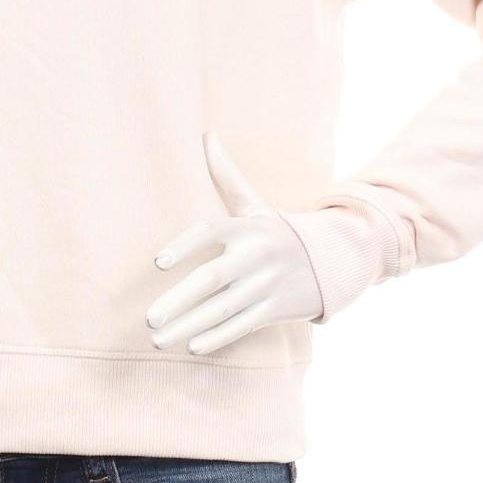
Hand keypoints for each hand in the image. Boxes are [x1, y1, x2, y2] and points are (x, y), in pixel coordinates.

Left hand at [146, 130, 323, 353]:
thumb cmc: (279, 231)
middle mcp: (256, 255)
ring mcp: (268, 284)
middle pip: (212, 279)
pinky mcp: (277, 309)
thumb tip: (206, 135)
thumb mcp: (257, 204)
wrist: (334, 257)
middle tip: (149, 318)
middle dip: (179, 301)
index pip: (209, 232)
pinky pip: (243, 325)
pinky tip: (192, 347)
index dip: (184, 245)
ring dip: (188, 327)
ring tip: (157, 339)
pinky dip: (218, 338)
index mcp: (246, 227)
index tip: (158, 263)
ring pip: (223, 309)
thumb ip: (228, 176)